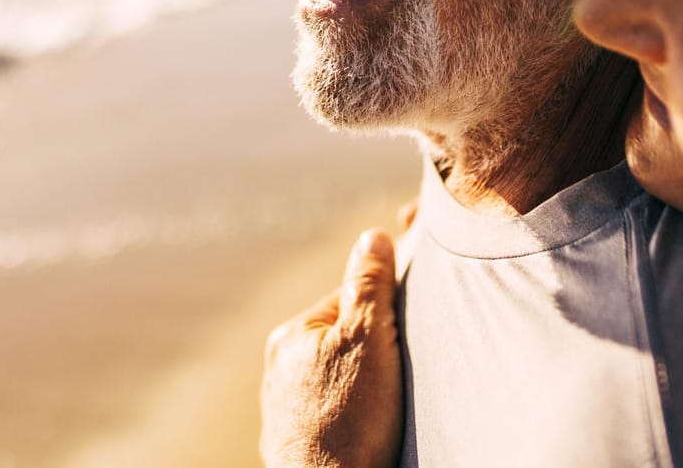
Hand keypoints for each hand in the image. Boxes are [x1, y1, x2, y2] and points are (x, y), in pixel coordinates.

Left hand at [260, 229, 403, 467]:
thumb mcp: (368, 338)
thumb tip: (370, 237)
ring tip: (382, 406)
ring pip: (334, 379)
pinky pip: (329, 414)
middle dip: (372, 351)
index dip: (383, 312)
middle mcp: (278, 369)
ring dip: (360, 386)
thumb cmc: (350, 419)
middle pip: (341, 341)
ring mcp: (283, 410)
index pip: (348, 301)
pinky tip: (365, 428)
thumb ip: (370, 285)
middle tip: (397, 373)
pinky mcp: (294, 444)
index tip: (405, 331)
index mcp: (291, 335)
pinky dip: (349, 417)